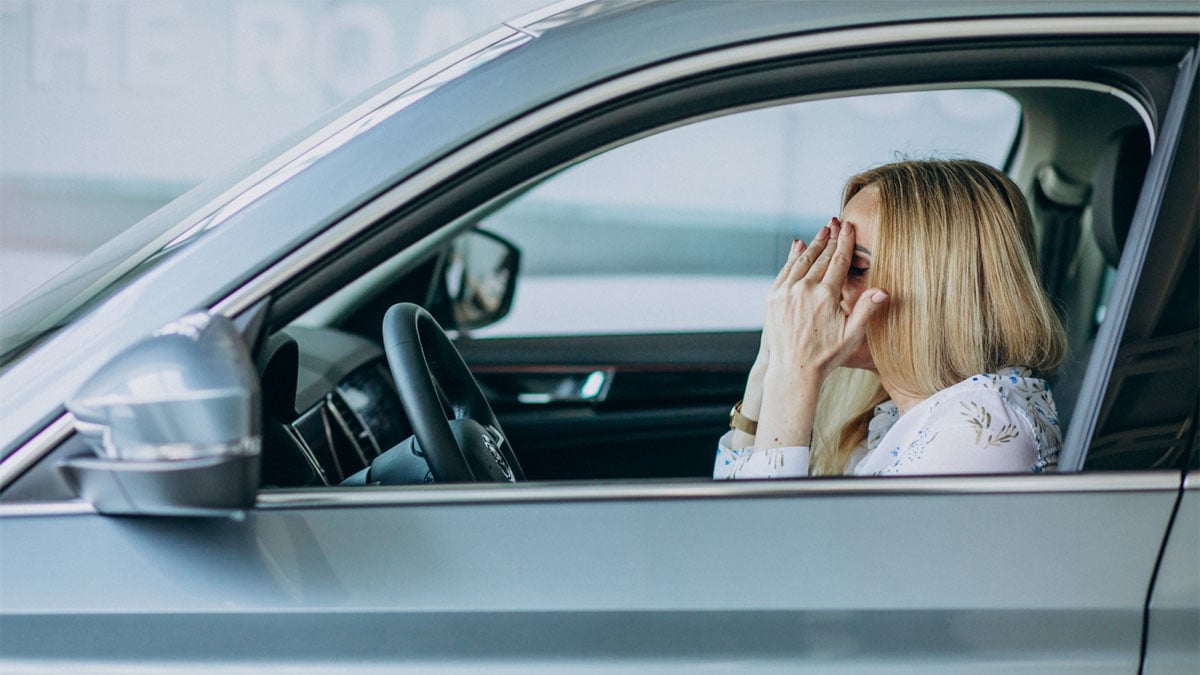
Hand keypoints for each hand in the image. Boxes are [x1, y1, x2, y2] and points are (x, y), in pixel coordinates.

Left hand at [753, 219, 887, 448]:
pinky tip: (799, 246)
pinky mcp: (773, 298)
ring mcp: (786, 292)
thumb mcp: (851, 335)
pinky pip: (785, 271)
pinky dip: (793, 257)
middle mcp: (804, 289)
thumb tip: (883, 290)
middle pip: (820, 258)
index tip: (849, 227)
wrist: (794, 369)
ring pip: (802, 261)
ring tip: (822, 231)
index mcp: (826, 296)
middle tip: (836, 223)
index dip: (845, 243)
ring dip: (812, 244)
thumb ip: (866, 310)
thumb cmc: (826, 355)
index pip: (838, 262)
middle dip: (830, 239)